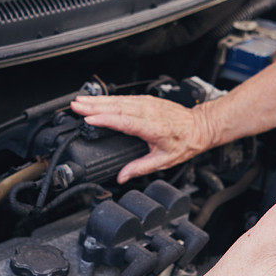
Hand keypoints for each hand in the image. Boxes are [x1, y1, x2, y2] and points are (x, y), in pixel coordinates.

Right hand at [71, 94, 213, 182]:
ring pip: (119, 100)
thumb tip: (122, 176)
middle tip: (75, 106)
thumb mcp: (164, 160)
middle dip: (95, 106)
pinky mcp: (147, 100)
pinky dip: (109, 99)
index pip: (125, 121)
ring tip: (80, 101)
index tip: (89, 119)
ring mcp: (148, 104)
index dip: (106, 119)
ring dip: (98, 100)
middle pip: (118, 107)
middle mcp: (149, 112)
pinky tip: (97, 100)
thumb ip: (140, 168)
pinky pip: (125, 98)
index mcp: (153, 127)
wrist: (200, 126)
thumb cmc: (185, 143)